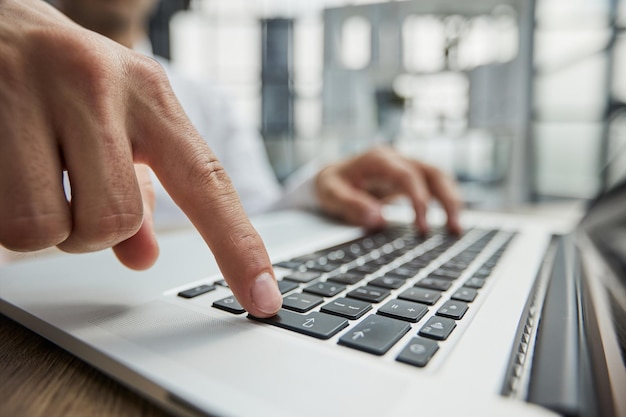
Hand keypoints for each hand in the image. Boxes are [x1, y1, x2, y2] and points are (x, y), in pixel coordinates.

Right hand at [0, 0, 280, 316]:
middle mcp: (100, 85)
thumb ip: (135, 190)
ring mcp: (33, 93)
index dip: (239, 247)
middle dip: (92, 231)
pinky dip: (3, 218)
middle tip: (71, 193)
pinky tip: (4, 172)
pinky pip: (1, 221)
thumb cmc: (58, 76)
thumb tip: (143, 257)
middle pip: (117, 222)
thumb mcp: (114, 121)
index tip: (264, 299)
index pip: (207, 181)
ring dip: (45, 228)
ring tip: (32, 180)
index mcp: (149, 93)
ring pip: (51, 229)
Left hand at [315, 146, 461, 233]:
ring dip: (452, 201)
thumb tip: (378, 219)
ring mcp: (406, 167)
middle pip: (433, 173)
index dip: (419, 200)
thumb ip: (350, 204)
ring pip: (440, 178)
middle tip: (454, 229)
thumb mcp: (330, 194)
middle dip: (448, 200)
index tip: (422, 228)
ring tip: (457, 230)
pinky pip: (434, 187)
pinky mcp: (411, 179)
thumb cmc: (330, 185)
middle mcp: (397, 159)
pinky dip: (445, 203)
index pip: (408, 175)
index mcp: (378, 159)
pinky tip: (450, 224)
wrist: (330, 177)